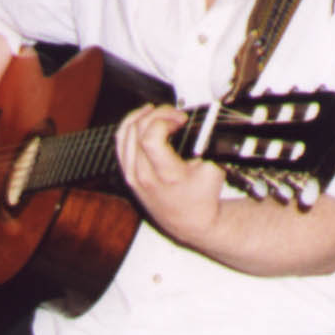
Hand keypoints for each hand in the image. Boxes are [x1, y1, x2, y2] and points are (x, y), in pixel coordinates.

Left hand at [114, 103, 224, 251]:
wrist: (190, 222)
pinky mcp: (128, 175)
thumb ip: (207, 144)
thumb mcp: (214, 169)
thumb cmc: (201, 198)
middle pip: (139, 130)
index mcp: (168, 176)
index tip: (180, 121)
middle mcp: (146, 177)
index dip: (165, 120)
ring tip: (158, 113)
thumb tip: (201, 121)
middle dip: (158, 114)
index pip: (151, 139)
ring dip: (142, 116)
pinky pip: (120, 143)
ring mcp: (134, 177)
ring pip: (126, 133)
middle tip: (174, 115)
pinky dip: (129, 126)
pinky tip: (141, 120)